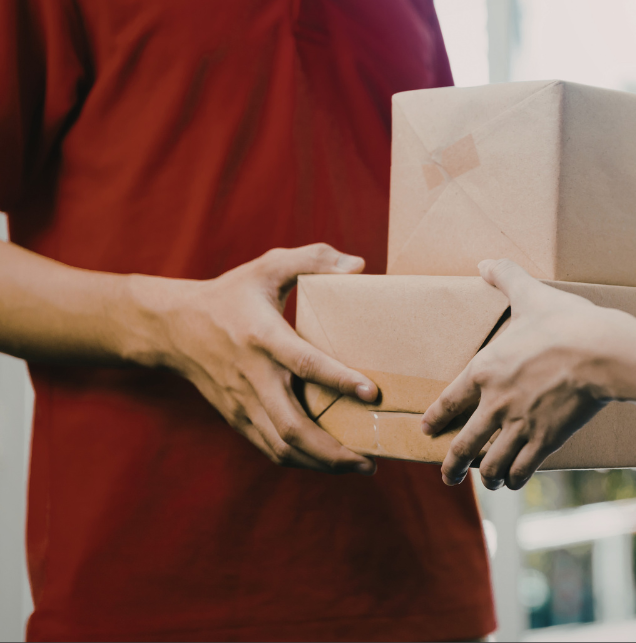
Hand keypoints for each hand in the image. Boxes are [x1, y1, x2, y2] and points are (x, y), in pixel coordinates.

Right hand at [135, 243, 379, 473]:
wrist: (173, 326)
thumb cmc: (231, 294)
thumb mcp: (268, 266)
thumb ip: (313, 259)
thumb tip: (359, 265)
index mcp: (263, 336)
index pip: (304, 363)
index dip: (339, 379)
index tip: (373, 393)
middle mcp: (253, 376)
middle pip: (293, 425)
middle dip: (334, 448)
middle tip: (373, 457)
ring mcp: (243, 402)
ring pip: (282, 446)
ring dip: (322, 463)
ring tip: (360, 466)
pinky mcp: (237, 417)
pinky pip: (270, 448)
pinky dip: (301, 461)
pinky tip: (328, 462)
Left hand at [421, 259, 635, 490]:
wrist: (602, 352)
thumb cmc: (565, 322)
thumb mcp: (530, 294)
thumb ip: (505, 277)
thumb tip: (486, 261)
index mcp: (485, 370)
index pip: (448, 402)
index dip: (435, 420)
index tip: (427, 432)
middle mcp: (495, 403)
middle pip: (464, 444)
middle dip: (452, 465)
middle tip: (447, 477)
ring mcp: (520, 426)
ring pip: (492, 464)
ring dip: (486, 477)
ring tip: (487, 482)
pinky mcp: (546, 440)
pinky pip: (522, 469)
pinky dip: (516, 479)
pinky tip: (515, 481)